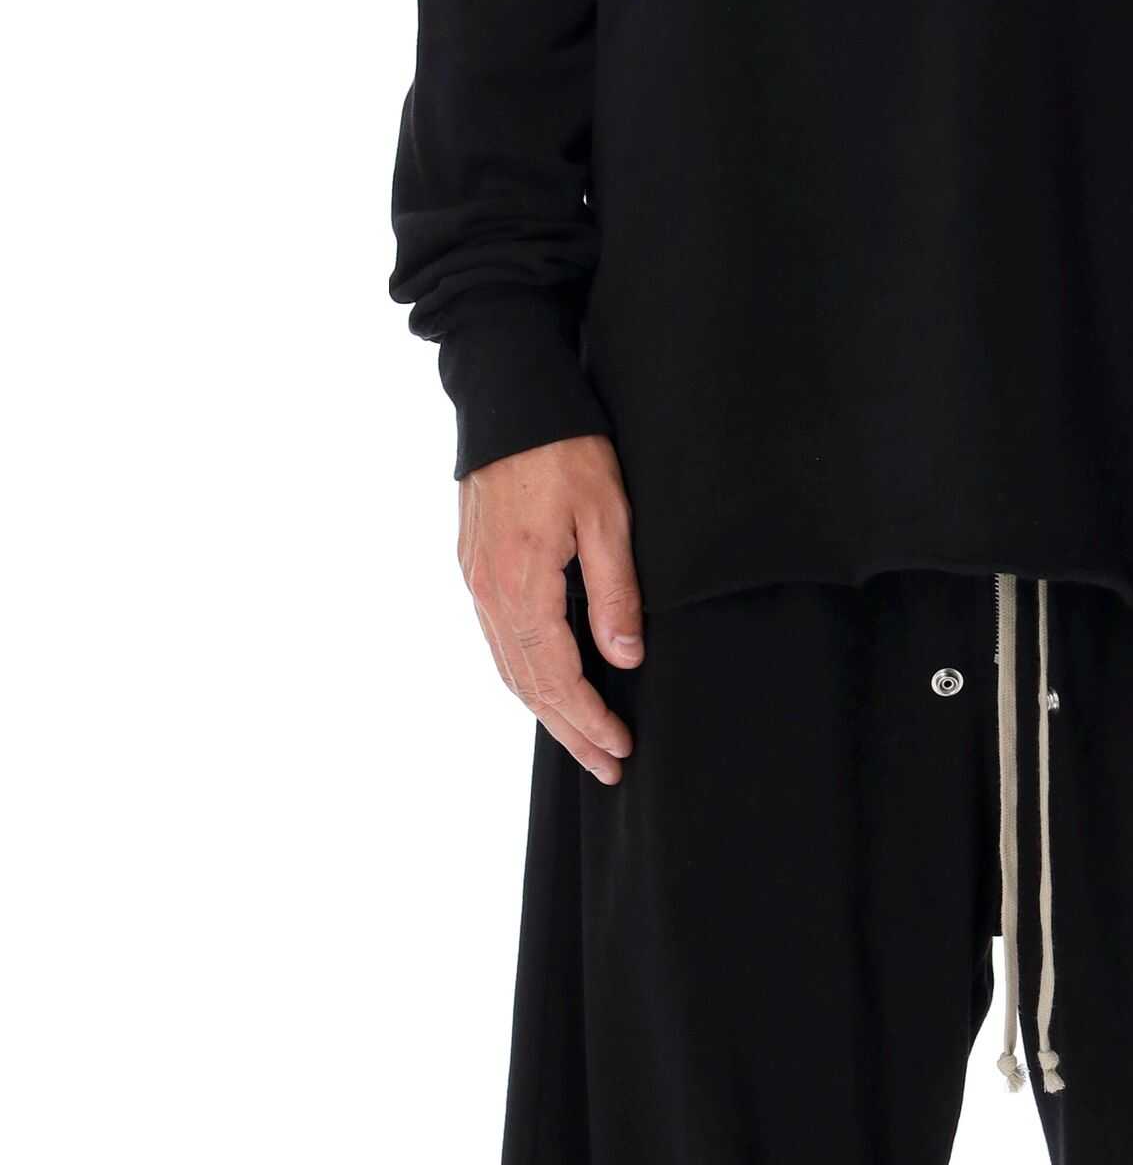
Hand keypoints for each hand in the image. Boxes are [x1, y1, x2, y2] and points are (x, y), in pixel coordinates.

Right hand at [457, 433, 643, 783]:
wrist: (508, 397)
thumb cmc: (564, 448)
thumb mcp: (607, 514)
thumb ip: (615, 590)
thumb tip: (626, 657)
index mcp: (522, 584)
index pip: (557, 677)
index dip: (590, 719)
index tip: (621, 749)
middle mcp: (488, 592)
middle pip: (527, 685)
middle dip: (569, 730)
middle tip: (607, 767)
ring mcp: (475, 579)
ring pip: (508, 666)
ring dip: (545, 708)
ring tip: (583, 738)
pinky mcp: (474, 564)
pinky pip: (498, 639)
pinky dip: (525, 674)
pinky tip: (548, 683)